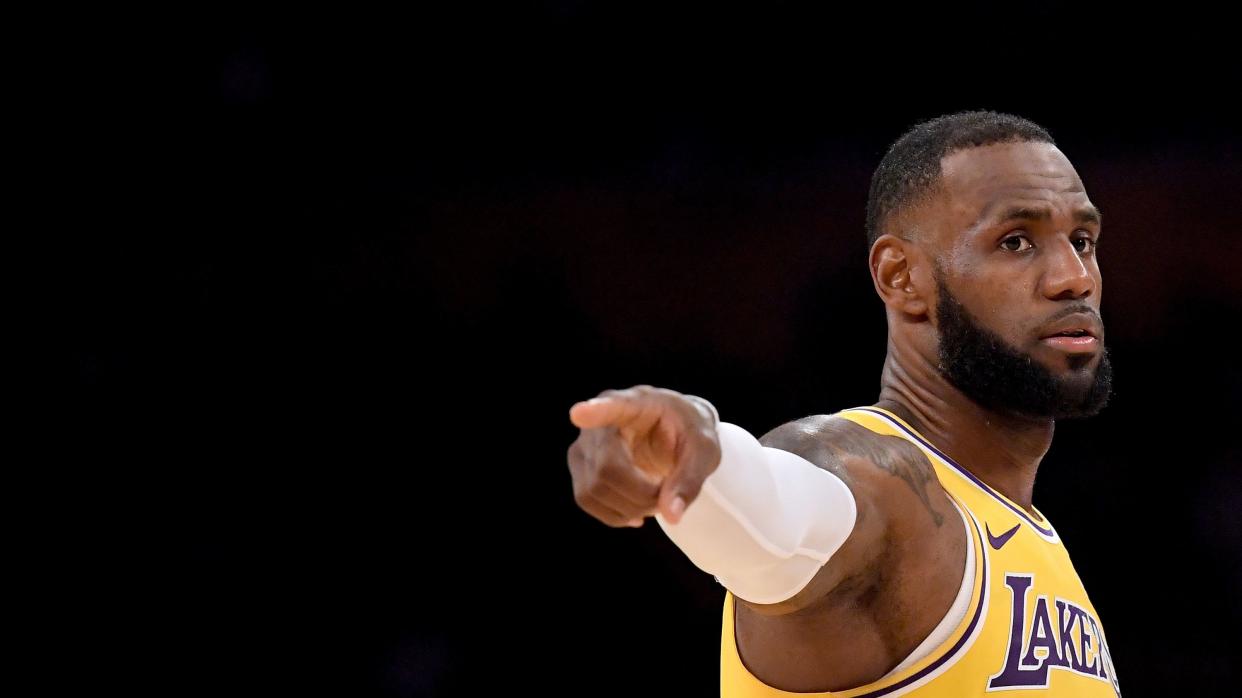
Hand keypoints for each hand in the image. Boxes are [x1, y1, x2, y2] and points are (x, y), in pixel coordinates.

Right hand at [567, 386, 720, 526]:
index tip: (578, 413)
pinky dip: (614, 514)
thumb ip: (690, 479)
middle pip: (606, 469)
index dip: (594, 411)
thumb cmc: (689, 433)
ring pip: (593, 490)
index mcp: (635, 403)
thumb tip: (671, 516)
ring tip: (654, 501)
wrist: (675, 433)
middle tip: (667, 495)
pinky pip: (587, 500)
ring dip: (628, 508)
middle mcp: (600, 421)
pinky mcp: (579, 467)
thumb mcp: (704, 450)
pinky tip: (636, 512)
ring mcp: (583, 445)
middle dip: (640, 495)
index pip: (611, 406)